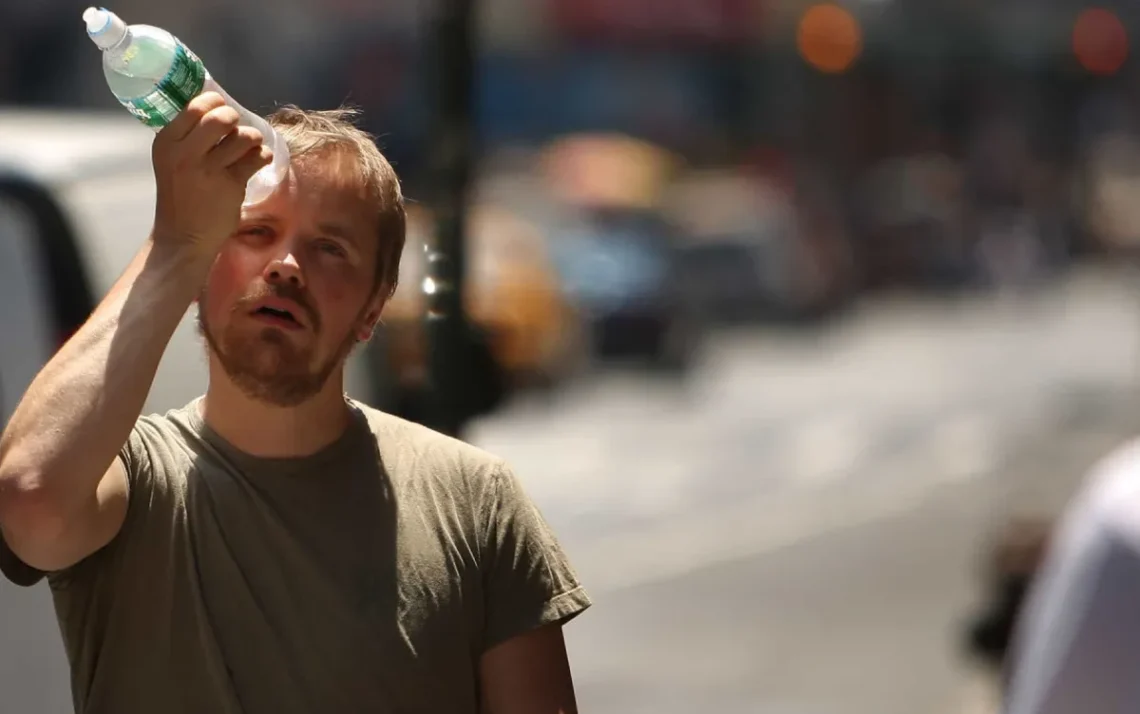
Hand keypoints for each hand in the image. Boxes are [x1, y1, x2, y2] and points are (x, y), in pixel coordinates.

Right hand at [150, 91, 271, 259]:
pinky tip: (258, 160)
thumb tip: (216, 106)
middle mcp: (185, 153)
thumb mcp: (172, 160)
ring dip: (253, 138)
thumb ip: (188, 136)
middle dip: (235, 119)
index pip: (195, 106)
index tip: (222, 108)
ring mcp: (209, 169)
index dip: (215, 102)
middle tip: (236, 129)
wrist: (183, 236)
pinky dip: (263, 156)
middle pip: (222, 117)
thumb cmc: (181, 194)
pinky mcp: (231, 184)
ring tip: (249, 147)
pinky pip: (257, 158)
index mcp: (167, 142)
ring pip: (244, 136)